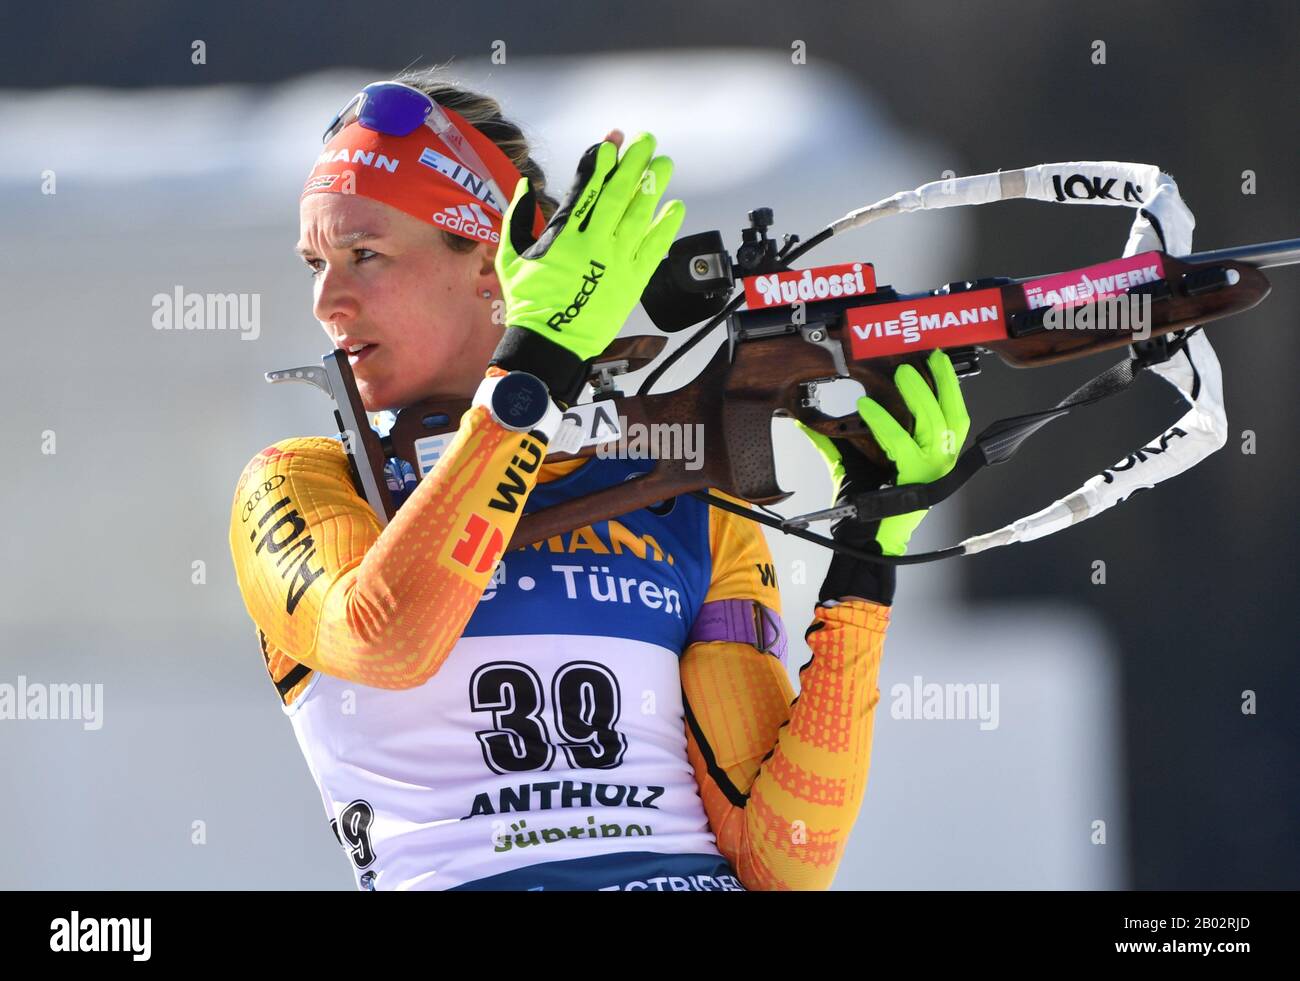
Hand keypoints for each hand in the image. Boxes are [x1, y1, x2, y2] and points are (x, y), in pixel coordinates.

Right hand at [490, 131, 684, 399]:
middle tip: (647, 141)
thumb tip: (524, 186)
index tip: (613, 141)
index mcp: (562, 234)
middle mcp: (592, 243)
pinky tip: (675, 207)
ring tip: (664, 163)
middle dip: (633, 163)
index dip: (601, 161)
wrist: (550, 344)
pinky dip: (665, 227)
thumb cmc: (529, 302)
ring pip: (639, 216)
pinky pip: (653, 249)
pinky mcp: (632, 282)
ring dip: (653, 186)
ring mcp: (615, 261)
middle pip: (617, 194)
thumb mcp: (510, 257)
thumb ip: (517, 218)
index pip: (586, 187)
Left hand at [798, 349, 970, 557]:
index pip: (952, 416)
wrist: (865, 542)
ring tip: (902, 374)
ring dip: (920, 395)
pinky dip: (885, 424)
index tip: (937, 362)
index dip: (948, 388)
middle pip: (953, 415)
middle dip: (942, 383)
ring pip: (936, 424)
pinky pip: (903, 444)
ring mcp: (932, 472)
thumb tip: (808, 422)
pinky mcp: (916, 479)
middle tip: (928, 358)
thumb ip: (835, 441)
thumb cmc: (866, 508)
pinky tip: (866, 408)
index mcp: (931, 456)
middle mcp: (939, 463)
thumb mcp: (852, 466)